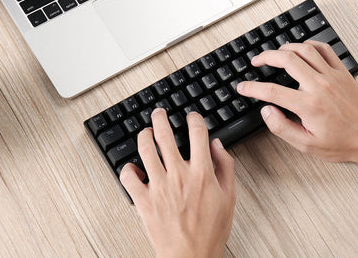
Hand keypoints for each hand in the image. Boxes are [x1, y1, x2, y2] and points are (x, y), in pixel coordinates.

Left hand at [120, 108, 235, 257]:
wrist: (191, 257)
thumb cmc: (210, 230)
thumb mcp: (229, 197)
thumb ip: (225, 166)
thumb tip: (216, 145)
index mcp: (201, 173)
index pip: (197, 133)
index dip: (194, 118)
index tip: (191, 116)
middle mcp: (178, 175)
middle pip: (164, 134)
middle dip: (160, 118)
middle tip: (159, 113)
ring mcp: (158, 186)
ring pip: (145, 149)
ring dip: (144, 135)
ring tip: (146, 132)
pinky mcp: (143, 200)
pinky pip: (128, 177)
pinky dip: (128, 168)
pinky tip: (134, 167)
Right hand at [237, 41, 357, 169]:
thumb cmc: (342, 142)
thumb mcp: (307, 145)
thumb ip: (282, 127)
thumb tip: (266, 111)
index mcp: (308, 105)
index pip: (272, 91)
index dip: (252, 88)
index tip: (242, 87)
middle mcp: (319, 86)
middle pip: (286, 60)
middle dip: (266, 57)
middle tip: (256, 61)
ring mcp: (332, 76)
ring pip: (304, 50)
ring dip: (285, 48)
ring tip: (275, 53)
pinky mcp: (341, 72)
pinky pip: (325, 49)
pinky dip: (309, 44)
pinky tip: (301, 48)